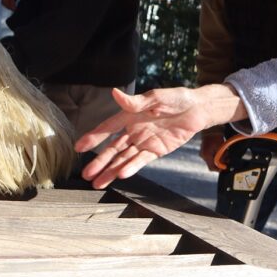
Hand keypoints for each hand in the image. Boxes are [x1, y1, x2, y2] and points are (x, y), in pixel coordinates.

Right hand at [77, 85, 242, 188]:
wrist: (198, 109)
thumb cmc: (176, 98)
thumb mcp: (156, 97)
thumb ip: (135, 102)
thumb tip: (114, 93)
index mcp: (130, 115)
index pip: (108, 128)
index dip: (93, 137)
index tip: (78, 147)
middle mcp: (134, 130)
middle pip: (113, 148)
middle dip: (100, 161)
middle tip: (86, 174)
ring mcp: (144, 141)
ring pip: (124, 158)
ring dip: (111, 170)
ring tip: (97, 183)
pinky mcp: (156, 150)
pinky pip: (141, 160)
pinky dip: (132, 167)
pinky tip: (120, 175)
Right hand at [200, 132, 225, 171]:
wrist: (211, 129)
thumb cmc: (216, 137)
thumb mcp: (221, 148)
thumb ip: (222, 157)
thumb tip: (224, 165)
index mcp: (206, 155)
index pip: (212, 168)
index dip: (219, 169)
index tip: (225, 167)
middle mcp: (203, 155)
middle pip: (212, 165)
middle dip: (220, 163)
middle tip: (227, 159)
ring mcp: (203, 153)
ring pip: (212, 160)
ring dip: (219, 159)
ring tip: (225, 153)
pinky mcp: (204, 151)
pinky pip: (211, 156)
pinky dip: (216, 155)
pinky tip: (221, 151)